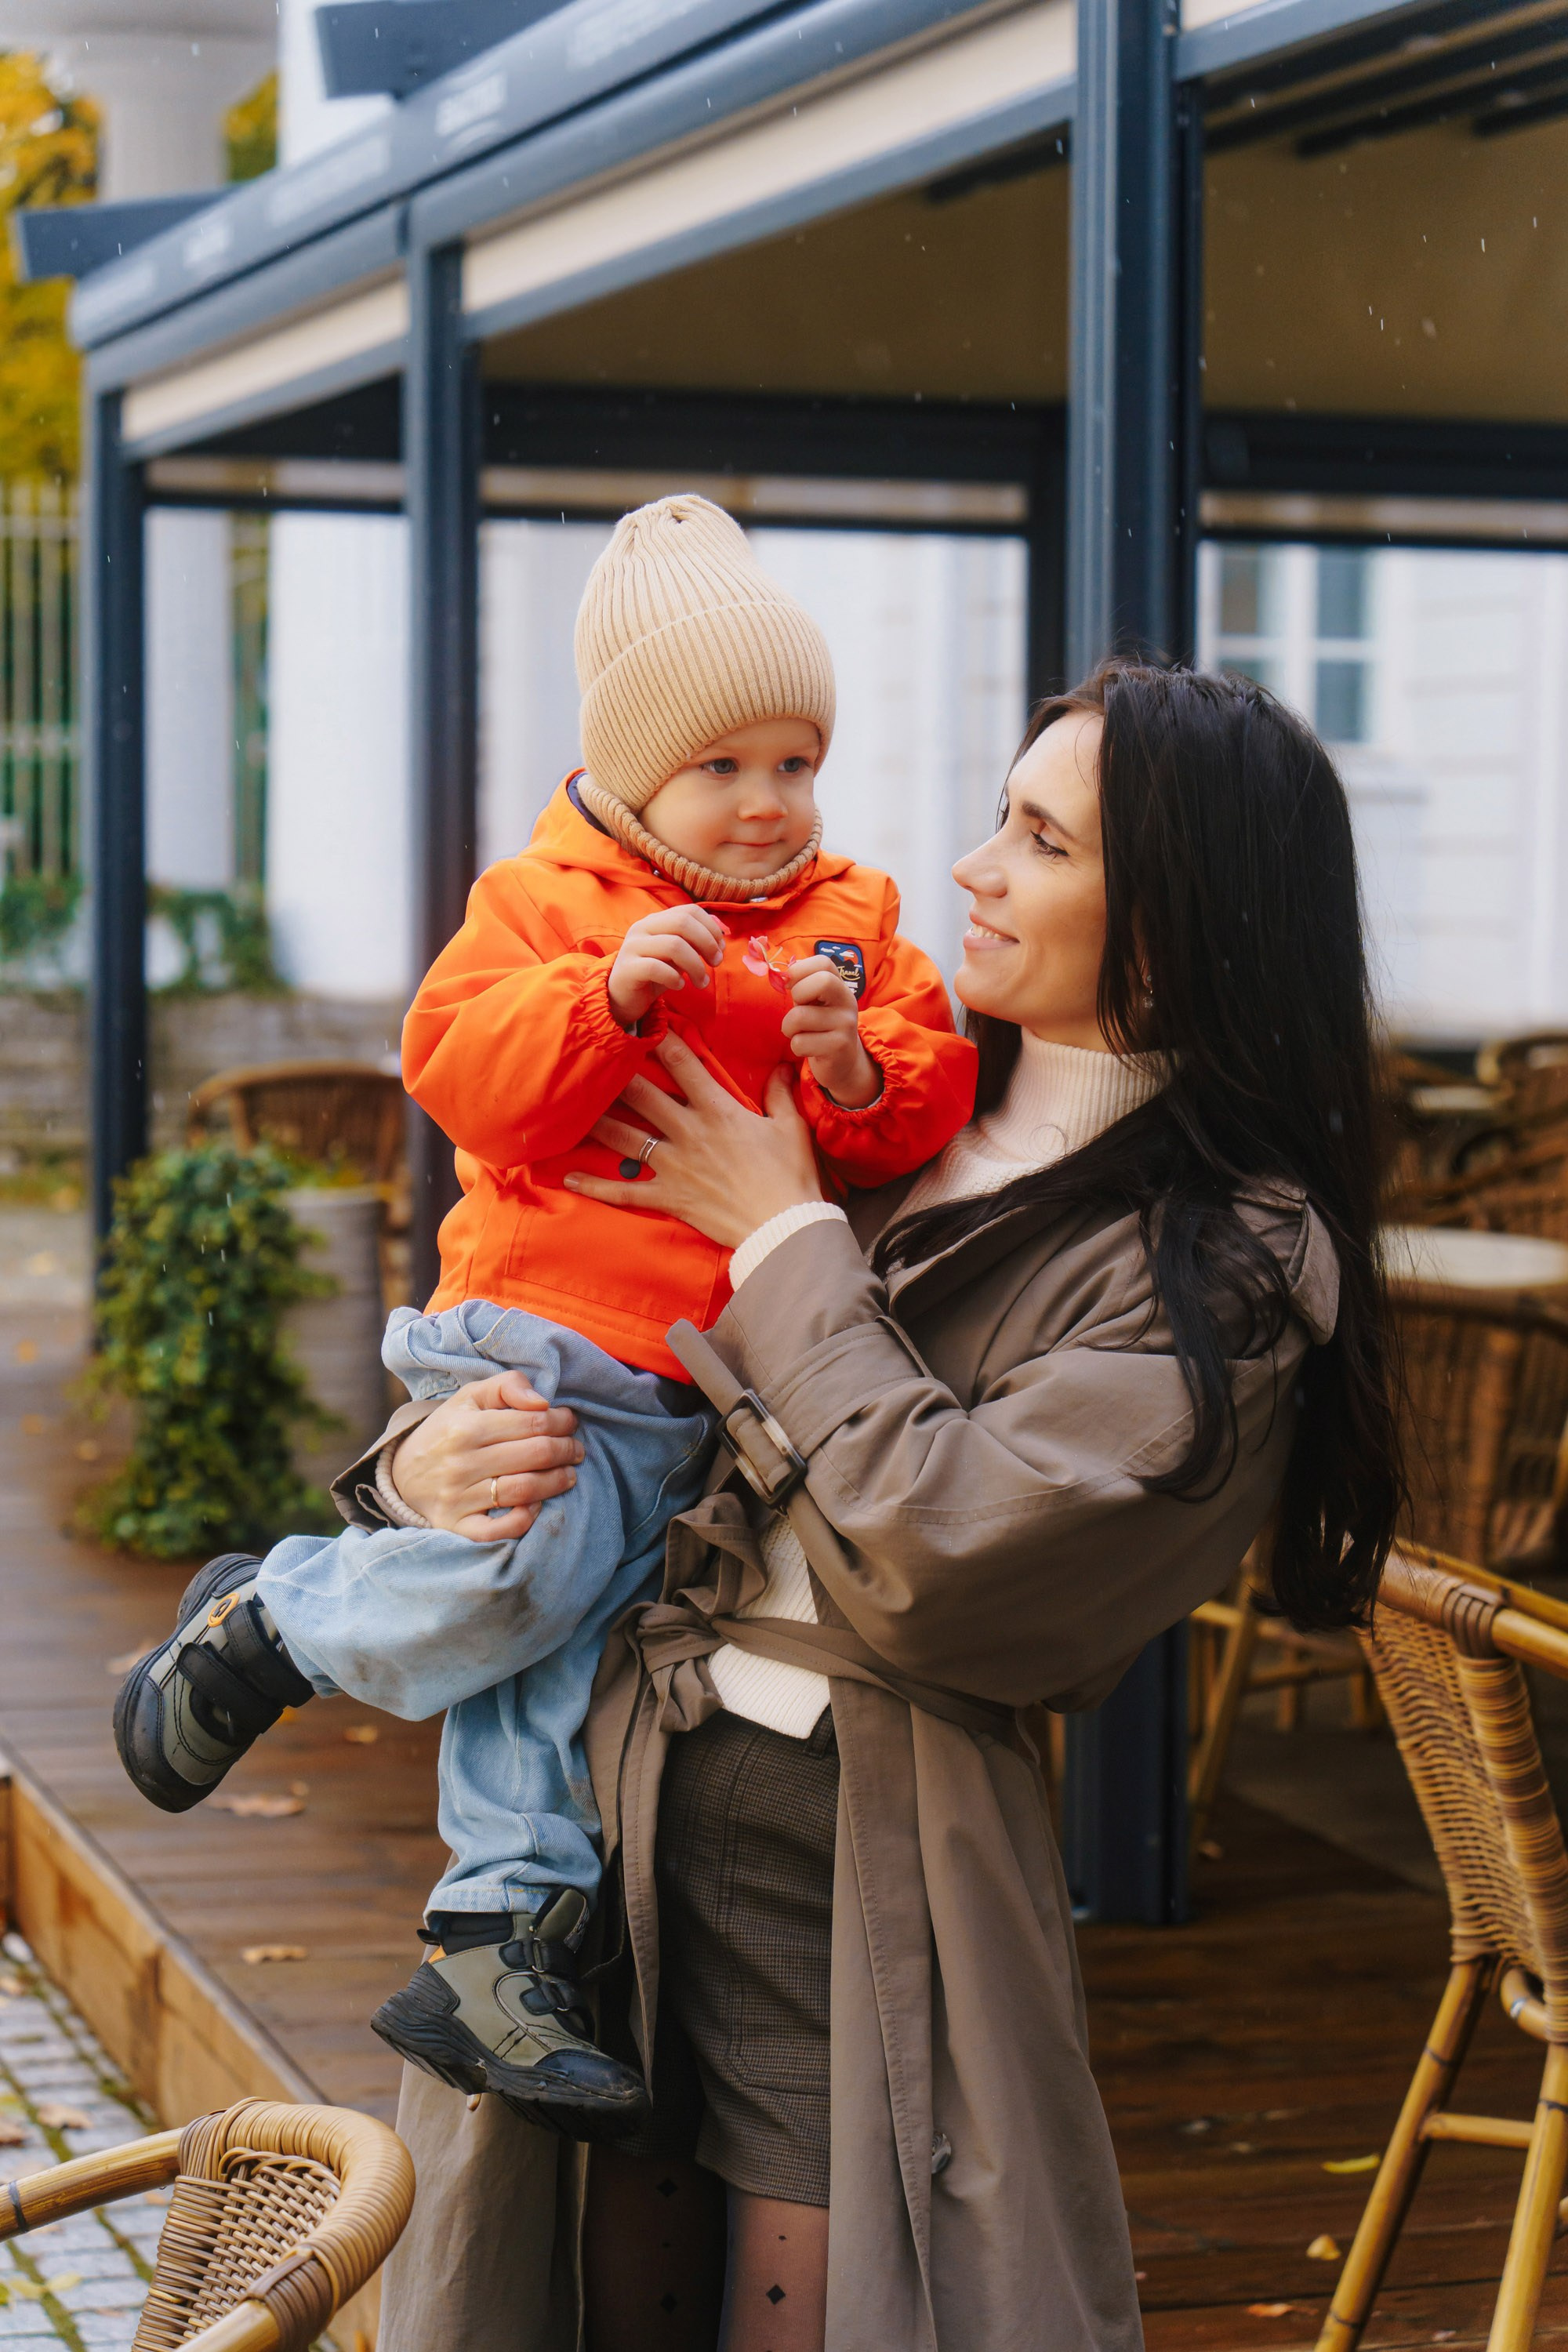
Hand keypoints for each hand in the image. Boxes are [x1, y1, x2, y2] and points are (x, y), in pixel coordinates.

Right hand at [389, 1370, 583, 1543]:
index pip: (532, 1421)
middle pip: (534, 1454)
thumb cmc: (449, 1430)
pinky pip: (499, 1530)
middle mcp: (461, 1462)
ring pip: (524, 1490)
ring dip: (556, 1481)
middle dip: (566, 1449)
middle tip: (576, 1449)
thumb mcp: (470, 1398)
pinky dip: (525, 1519)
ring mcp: (458, 1498)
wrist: (404, 1474)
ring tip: (569, 1474)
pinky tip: (537, 1505)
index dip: (561, 1421)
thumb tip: (542, 1402)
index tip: (570, 1422)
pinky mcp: (457, 1526)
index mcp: (466, 1426)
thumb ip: (507, 1385)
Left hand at [563, 1031, 825, 1247]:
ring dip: (597, 1122)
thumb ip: (779, 1092)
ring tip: (570, 1109)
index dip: (662, 1039)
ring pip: (626, 1137)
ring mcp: (674, 1166)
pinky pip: (626, 1191)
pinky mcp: (668, 1197)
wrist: (783, 1226)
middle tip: (593, 1056)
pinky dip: (597, 1186)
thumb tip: (782, 1064)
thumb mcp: (791, 1127)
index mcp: (717, 1110)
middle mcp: (689, 1132)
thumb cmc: (791, 1175)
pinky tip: (570, 1177)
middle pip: (642, 1095)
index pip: (683, 1064)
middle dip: (616, 1074)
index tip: (645, 1021)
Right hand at [607, 906, 727, 1026]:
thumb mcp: (677, 956)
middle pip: (683, 923)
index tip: (721, 948)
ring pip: (673, 945)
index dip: (711, 927)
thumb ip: (694, 944)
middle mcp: (642, 927)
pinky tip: (679, 986)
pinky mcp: (628, 968)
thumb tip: (720, 939)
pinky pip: (656, 968)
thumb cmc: (654, 975)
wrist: (622, 997)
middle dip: (707, 943)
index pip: (689, 910)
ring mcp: (633, 946)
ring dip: (696, 966)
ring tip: (701, 983)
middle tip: (716, 963)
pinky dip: (674, 978)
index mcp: (656, 920)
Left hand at [783, 955, 880, 1108]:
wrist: (844, 1063)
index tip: (790, 985)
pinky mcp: (838, 1047)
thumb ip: (802, 987)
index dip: (800, 969)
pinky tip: (808, 1048)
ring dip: (789, 1027)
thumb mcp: (815, 1003)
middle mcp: (847, 1002)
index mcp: (840, 987)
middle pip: (822, 982)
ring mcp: (845, 1025)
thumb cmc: (821, 1027)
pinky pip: (800, 1042)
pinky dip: (796, 1047)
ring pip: (800, 1017)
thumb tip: (781, 976)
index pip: (823, 963)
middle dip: (798, 994)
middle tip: (798, 1009)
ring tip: (798, 1033)